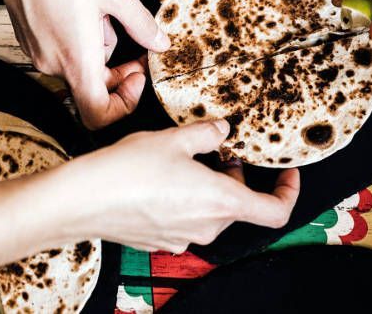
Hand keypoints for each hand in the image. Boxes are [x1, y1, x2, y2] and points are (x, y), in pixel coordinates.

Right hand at [0, 0, 168, 128]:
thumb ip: (141, 25)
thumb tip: (160, 44)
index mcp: (77, 60)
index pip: (97, 115)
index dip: (123, 105)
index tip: (137, 76)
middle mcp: (52, 63)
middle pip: (92, 88)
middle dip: (117, 69)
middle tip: (136, 40)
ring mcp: (37, 52)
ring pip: (77, 66)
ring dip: (98, 48)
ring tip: (102, 9)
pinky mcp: (28, 38)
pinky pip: (61, 51)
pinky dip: (78, 39)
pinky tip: (82, 5)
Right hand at [70, 120, 299, 252]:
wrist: (83, 200)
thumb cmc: (129, 169)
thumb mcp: (174, 138)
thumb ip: (207, 134)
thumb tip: (222, 131)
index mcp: (221, 202)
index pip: (275, 211)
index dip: (288, 192)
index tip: (285, 174)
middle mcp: (206, 226)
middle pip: (239, 207)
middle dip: (236, 178)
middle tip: (220, 151)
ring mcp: (182, 238)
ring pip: (212, 213)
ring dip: (211, 188)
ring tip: (187, 159)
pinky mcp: (161, 241)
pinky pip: (186, 221)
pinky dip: (188, 201)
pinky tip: (163, 179)